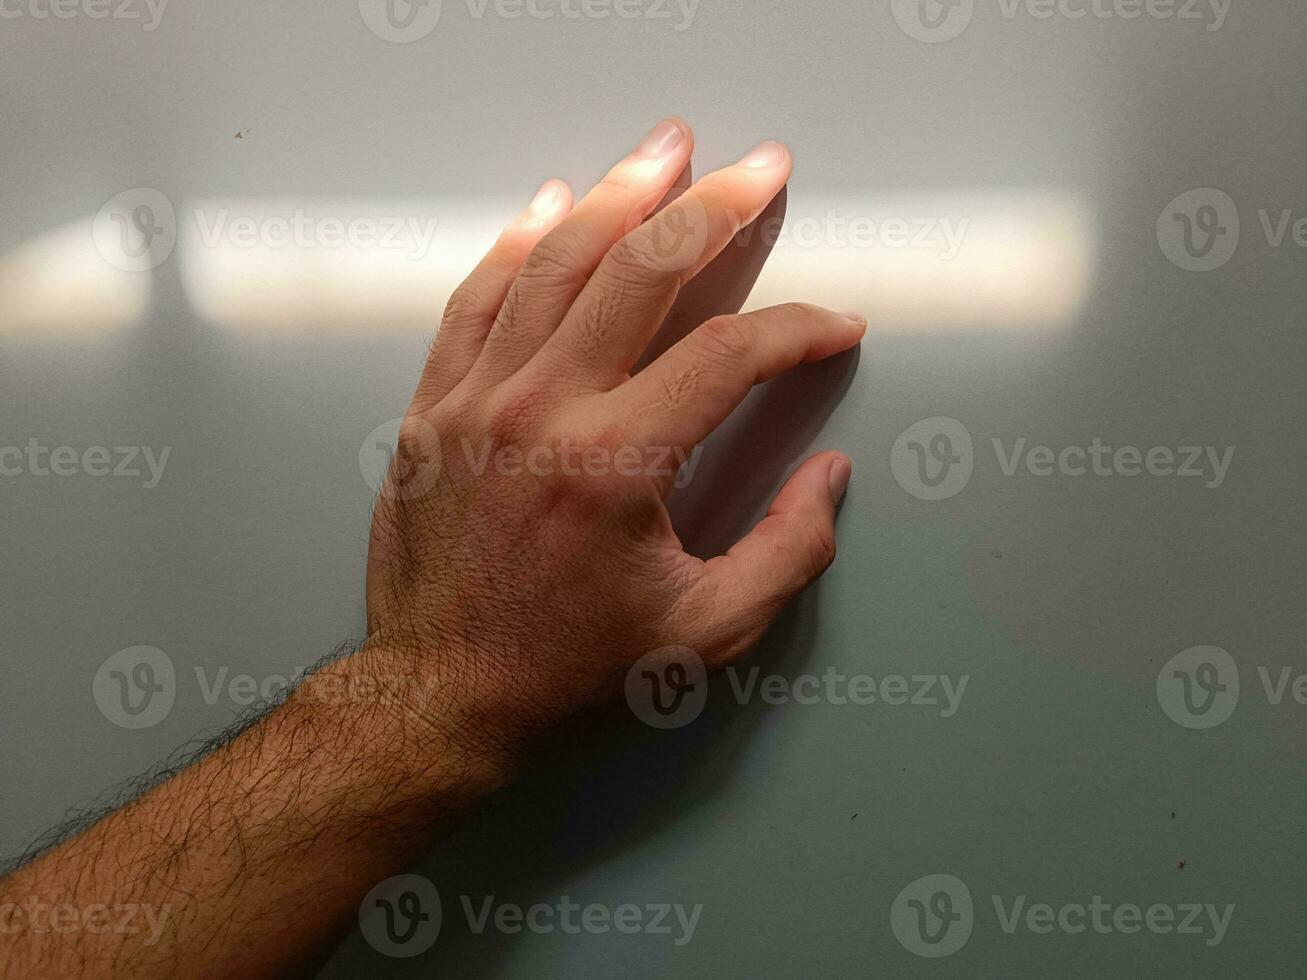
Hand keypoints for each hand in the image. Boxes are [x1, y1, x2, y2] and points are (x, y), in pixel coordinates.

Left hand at [365, 118, 863, 760]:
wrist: (439, 696)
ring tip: (667, 147)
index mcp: (615, 464)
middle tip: (761, 167)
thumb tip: (830, 473)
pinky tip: (552, 201)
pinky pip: (475, 299)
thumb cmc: (571, 672)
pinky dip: (516, 243)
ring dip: (619, 195)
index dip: (796, 329)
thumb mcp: (705, 636)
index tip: (835, 325)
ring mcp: (475, 401)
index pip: (727, 356)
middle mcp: (541, 411)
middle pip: (641, 272)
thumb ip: (787, 552)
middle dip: (716, 209)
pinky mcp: (432, 408)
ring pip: (554, 264)